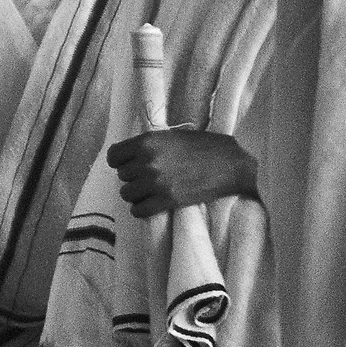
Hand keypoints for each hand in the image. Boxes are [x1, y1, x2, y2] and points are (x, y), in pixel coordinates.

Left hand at [106, 128, 257, 217]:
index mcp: (147, 141)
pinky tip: (153, 204)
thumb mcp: (172, 136)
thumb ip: (150, 145)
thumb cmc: (205, 146)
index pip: (114, 156)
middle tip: (149, 178)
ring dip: (137, 195)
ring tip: (151, 191)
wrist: (231, 164)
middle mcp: (147, 161)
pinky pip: (138, 211)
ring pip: (127, 195)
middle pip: (122, 177)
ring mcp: (156, 182)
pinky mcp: (167, 200)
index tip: (129, 164)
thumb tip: (131, 155)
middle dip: (133, 178)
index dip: (120, 161)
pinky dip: (143, 209)